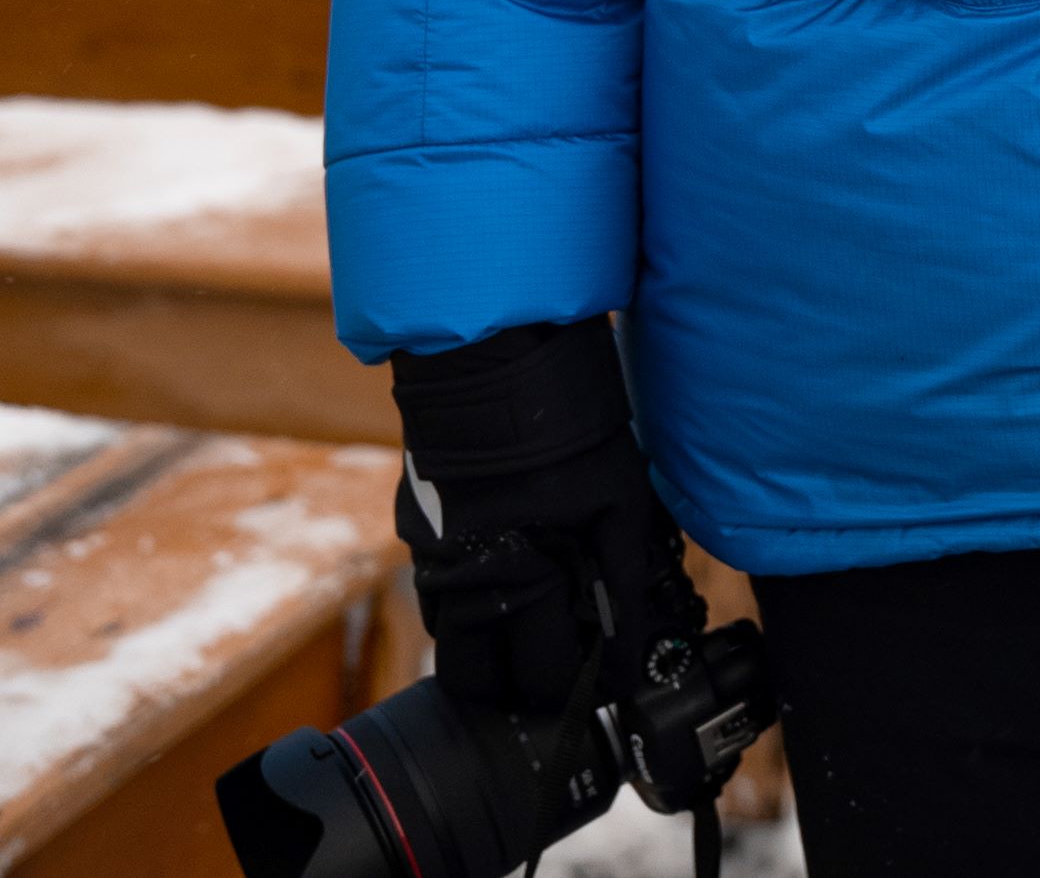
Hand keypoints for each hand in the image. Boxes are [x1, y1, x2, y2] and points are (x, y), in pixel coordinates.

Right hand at [389, 317, 699, 717]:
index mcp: (523, 575)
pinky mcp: (415, 535)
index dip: (580, 686)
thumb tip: (625, 651)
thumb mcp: (618, 498)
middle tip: (565, 656)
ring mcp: (431, 560)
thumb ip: (622, 579)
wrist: (495, 353)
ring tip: (538, 618)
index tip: (601, 681)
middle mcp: (466, 581)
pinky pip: (437, 601)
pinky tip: (506, 575)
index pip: (545, 676)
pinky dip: (468, 607)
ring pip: (455, 651)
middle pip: (485, 686)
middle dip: (528, 682)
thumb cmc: (569, 421)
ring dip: (493, 651)